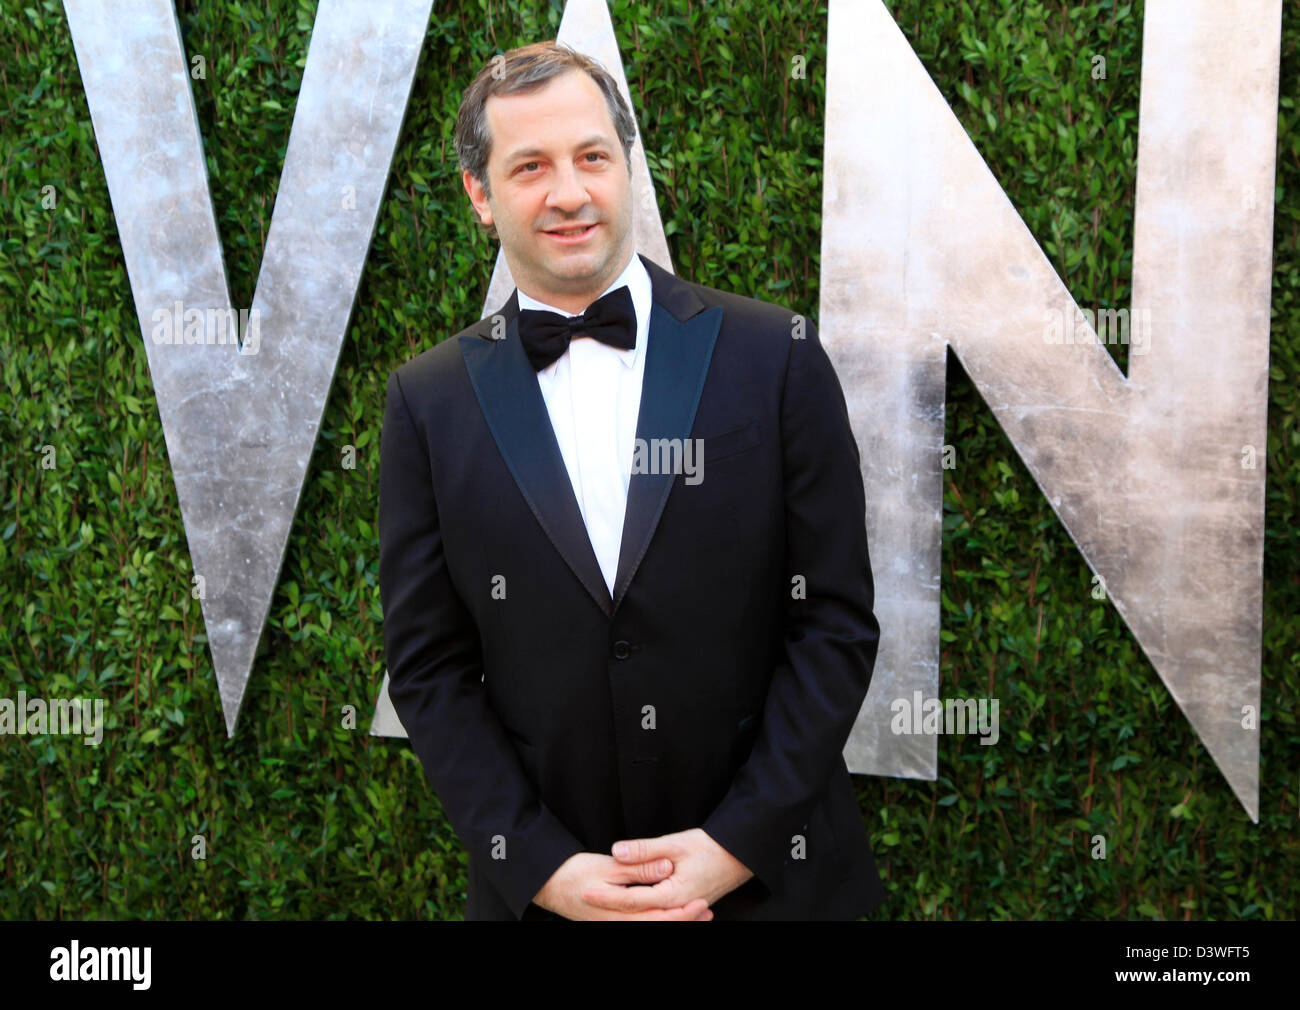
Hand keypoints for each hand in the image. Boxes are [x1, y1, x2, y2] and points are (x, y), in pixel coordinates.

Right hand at [532, 851, 713, 919]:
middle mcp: (616, 925)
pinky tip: (669, 912)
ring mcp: (613, 927)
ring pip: (649, 928)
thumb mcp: (607, 866)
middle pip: (656, 927)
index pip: (657, 918)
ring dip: (674, 921)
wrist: (547, 885)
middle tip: (707, 910)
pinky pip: (639, 926)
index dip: (682, 912)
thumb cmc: (574, 873)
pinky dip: (657, 920)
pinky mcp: (611, 924)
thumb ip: (638, 868)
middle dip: (684, 920)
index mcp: (617, 913)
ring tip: (699, 914)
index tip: (701, 901)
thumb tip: (666, 868)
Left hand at [596, 828, 752, 913]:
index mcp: (674, 896)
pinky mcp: (685, 906)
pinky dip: (643, 913)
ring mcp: (682, 910)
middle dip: (610, 907)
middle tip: (585, 898)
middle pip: (637, 915)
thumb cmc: (712, 848)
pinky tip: (631, 909)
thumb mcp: (676, 843)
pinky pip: (659, 915)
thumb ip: (645, 850)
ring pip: (648, 918)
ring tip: (602, 905)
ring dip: (626, 913)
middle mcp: (677, 908)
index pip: (632, 901)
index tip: (585, 890)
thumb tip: (617, 851)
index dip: (606, 895)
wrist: (741, 855)